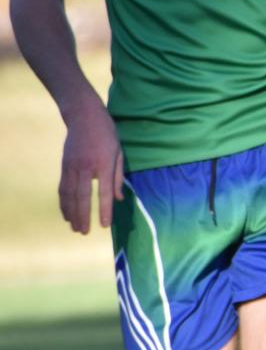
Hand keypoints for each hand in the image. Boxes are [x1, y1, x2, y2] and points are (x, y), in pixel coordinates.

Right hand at [59, 102, 123, 233]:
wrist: (84, 116)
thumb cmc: (107, 133)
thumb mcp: (119, 152)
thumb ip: (119, 176)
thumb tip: (119, 199)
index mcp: (104, 163)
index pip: (104, 191)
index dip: (104, 210)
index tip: (104, 225)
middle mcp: (86, 167)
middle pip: (82, 197)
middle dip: (83, 216)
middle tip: (84, 233)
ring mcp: (72, 166)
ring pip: (69, 195)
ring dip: (71, 213)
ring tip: (74, 228)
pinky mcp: (64, 166)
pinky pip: (62, 188)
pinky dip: (63, 203)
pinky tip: (66, 213)